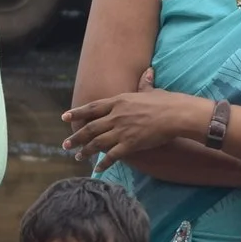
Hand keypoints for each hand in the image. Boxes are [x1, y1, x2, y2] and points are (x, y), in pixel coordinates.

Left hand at [61, 84, 206, 169]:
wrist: (176, 114)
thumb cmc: (166, 101)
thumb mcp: (151, 90)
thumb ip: (145, 83)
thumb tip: (148, 71)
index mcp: (118, 101)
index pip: (92, 107)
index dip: (77, 113)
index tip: (64, 117)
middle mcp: (116, 116)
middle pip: (90, 128)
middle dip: (76, 137)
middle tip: (65, 145)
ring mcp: (122, 130)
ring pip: (97, 143)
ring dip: (85, 151)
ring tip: (77, 157)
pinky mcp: (130, 144)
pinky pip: (112, 156)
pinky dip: (103, 163)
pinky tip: (97, 169)